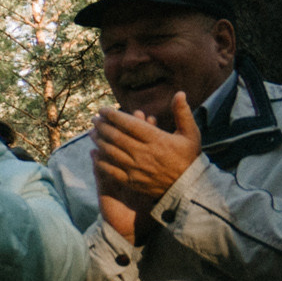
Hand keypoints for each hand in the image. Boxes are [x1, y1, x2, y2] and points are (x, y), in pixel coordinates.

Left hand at [93, 94, 202, 219]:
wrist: (190, 187)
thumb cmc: (189, 157)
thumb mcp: (191, 134)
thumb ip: (182, 113)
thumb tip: (180, 93)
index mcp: (158, 140)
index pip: (129, 124)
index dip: (113, 115)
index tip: (102, 110)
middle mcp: (145, 154)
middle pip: (116, 137)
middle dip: (101, 126)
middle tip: (94, 119)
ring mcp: (137, 169)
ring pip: (111, 152)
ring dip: (98, 141)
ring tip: (91, 132)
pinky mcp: (132, 181)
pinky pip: (111, 170)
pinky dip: (100, 160)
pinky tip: (94, 153)